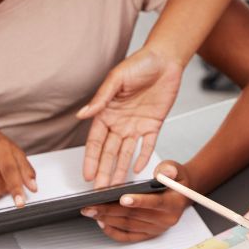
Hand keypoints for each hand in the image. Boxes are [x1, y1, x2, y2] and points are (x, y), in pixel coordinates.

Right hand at [78, 47, 185, 186]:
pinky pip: (147, 144)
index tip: (87, 175)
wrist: (166, 58)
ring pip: (125, 152)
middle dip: (103, 171)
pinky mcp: (153, 124)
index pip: (95, 141)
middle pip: (109, 152)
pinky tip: (138, 170)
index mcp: (106, 111)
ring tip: (115, 187)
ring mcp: (136, 125)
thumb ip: (101, 99)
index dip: (91, 159)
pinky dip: (143, 156)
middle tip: (99, 190)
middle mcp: (119, 122)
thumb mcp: (117, 78)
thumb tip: (82, 114)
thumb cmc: (140, 63)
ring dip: (119, 169)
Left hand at [81, 160, 191, 242]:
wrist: (182, 195)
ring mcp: (156, 229)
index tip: (122, 198)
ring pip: (128, 226)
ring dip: (108, 219)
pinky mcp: (148, 234)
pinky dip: (114, 231)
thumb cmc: (176, 181)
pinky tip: (102, 222)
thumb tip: (164, 173)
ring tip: (91, 212)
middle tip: (91, 206)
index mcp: (173, 203)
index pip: (155, 203)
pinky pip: (128, 236)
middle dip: (111, 210)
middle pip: (135, 216)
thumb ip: (169, 169)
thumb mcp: (176, 170)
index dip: (138, 201)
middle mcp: (165, 220)